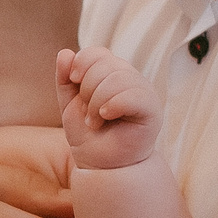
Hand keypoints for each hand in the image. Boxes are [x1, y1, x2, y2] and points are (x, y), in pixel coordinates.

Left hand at [59, 47, 162, 172]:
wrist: (100, 165)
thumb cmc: (88, 135)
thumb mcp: (70, 105)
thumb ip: (66, 80)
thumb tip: (65, 53)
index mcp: (112, 73)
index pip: (97, 52)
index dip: (81, 64)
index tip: (74, 83)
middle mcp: (130, 78)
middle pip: (105, 65)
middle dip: (87, 90)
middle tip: (88, 114)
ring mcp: (143, 92)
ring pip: (118, 78)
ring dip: (97, 103)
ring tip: (95, 122)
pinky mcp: (152, 109)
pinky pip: (133, 95)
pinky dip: (113, 104)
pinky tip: (106, 117)